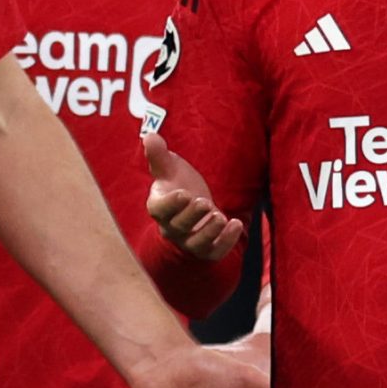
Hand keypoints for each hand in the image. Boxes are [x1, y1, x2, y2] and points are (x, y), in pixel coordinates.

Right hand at [144, 134, 243, 262]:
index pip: (159, 210)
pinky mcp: (207, 248)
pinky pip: (215, 251)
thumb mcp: (169, 168)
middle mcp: (172, 227)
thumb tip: (150, 136)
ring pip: (196, 243)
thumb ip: (159, 154)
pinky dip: (226, 242)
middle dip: (192, 216)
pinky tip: (236, 224)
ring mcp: (189, 240)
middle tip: (205, 202)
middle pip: (179, 226)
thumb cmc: (177, 185)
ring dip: (209, 231)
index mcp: (159, 207)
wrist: (192, 209)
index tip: (183, 193)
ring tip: (221, 216)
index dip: (170, 204)